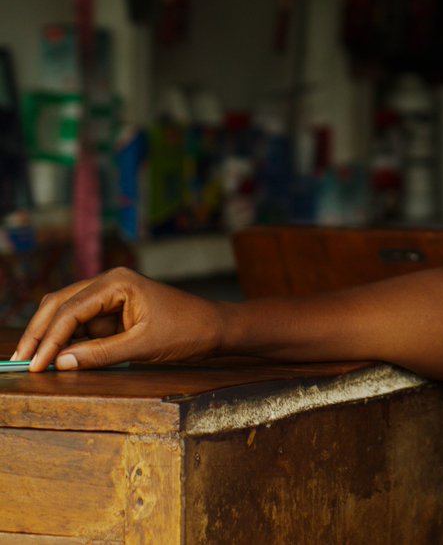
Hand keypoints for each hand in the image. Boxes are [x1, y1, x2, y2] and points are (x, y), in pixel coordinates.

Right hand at [12, 267, 225, 371]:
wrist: (216, 328)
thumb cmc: (188, 331)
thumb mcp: (144, 346)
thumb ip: (102, 354)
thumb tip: (61, 363)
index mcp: (117, 281)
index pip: (71, 309)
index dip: (49, 338)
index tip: (34, 365)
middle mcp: (110, 282)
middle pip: (60, 304)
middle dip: (40, 334)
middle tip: (20, 363)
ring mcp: (111, 295)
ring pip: (67, 313)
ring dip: (51, 338)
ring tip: (32, 364)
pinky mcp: (114, 310)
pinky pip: (83, 324)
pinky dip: (68, 340)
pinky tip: (56, 359)